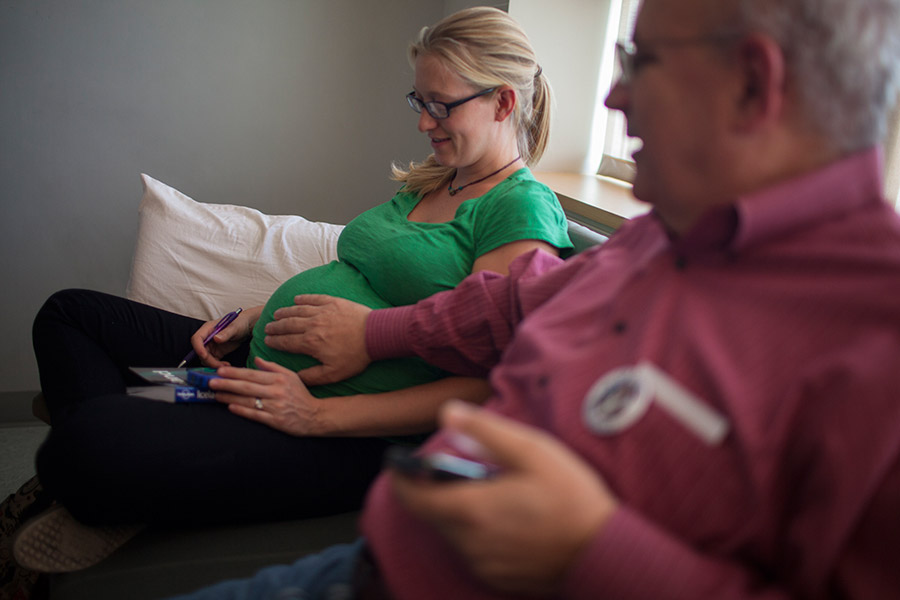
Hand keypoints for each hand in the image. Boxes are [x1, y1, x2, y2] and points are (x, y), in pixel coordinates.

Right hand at [191, 306, 261, 367]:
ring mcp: (211, 346)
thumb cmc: (240, 323)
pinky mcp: (216, 353)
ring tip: (226, 365)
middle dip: (208, 360)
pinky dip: (217, 365)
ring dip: (213, 364)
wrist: (246, 328)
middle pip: (200, 351)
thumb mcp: (234, 328)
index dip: (198, 348)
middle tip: (219, 365)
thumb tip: (216, 338)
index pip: (197, 338)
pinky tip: (227, 365)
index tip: (204, 355)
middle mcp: (207, 338)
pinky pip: (212, 361)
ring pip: (205, 358)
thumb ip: (226, 333)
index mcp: (208, 329)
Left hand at [210, 357, 332, 435]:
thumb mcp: (290, 376)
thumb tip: (256, 359)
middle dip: (227, 383)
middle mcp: (276, 392)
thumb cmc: (301, 395)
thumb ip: (272, 367)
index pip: (252, 374)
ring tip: (216, 394)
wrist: (315, 416)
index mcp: (279, 379)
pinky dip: (242, 410)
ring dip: (230, 397)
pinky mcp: (275, 420)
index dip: (235, 372)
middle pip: (247, 386)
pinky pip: (255, 414)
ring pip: (248, 400)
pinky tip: (231, 407)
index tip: (220, 371)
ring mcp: (275, 407)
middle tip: (211, 381)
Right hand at [263, 294, 371, 384]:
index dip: (274, 341)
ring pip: (297, 310)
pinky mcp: (333, 302)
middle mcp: (312, 325)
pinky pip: (313, 298)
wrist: (375, 335)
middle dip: (275, 326)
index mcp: (311, 343)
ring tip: (277, 314)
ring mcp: (322, 311)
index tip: (266, 341)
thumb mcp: (334, 374)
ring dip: (285, 312)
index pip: (286, 342)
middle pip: (288, 325)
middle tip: (267, 327)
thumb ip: (312, 377)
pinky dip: (303, 299)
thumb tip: (296, 378)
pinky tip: (296, 299)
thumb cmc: (356, 356)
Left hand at [392, 401, 616, 594]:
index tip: (397, 463)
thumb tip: (447, 412)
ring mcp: (482, 563)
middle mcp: (468, 542)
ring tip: (490, 491)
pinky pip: (472, 550)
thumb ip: (484, 429)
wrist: (602, 552)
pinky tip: (505, 518)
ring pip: (452, 532)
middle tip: (459, 469)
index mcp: (469, 508)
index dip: (400, 478)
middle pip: (431, 514)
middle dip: (435, 490)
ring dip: (458, 511)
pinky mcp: (496, 577)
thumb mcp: (530, 450)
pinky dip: (476, 532)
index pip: (412, 497)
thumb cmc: (569, 497)